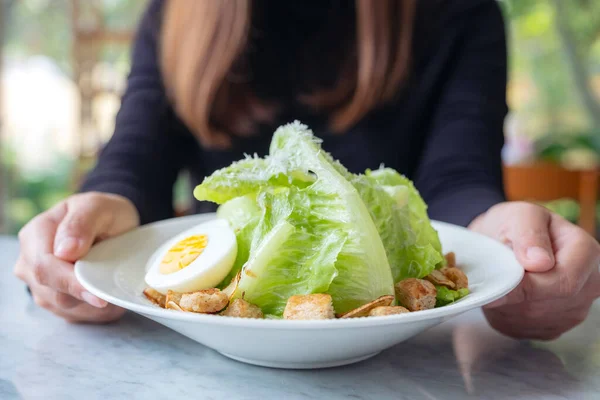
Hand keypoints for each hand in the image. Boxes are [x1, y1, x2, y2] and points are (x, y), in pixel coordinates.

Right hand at [14, 192, 139, 322]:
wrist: (111, 224)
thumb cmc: (103, 213)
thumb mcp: (98, 206)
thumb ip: (81, 223)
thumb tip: (65, 251)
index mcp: (36, 234)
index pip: (44, 267)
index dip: (72, 284)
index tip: (99, 294)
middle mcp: (30, 261)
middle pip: (51, 292)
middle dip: (85, 297)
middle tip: (113, 296)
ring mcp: (39, 283)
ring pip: (62, 307)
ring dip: (92, 305)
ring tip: (114, 290)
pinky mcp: (53, 298)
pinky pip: (73, 314)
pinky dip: (94, 310)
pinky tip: (108, 296)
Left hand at [469, 201, 599, 339]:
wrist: (502, 240)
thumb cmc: (513, 224)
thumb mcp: (519, 216)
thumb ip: (529, 234)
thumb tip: (538, 262)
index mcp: (587, 253)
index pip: (564, 282)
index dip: (528, 284)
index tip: (500, 280)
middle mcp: (589, 285)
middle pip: (547, 304)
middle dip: (514, 294)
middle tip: (493, 276)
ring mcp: (573, 310)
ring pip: (533, 319)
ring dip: (507, 305)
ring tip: (499, 281)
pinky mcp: (553, 327)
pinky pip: (524, 329)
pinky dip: (505, 315)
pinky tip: (503, 296)